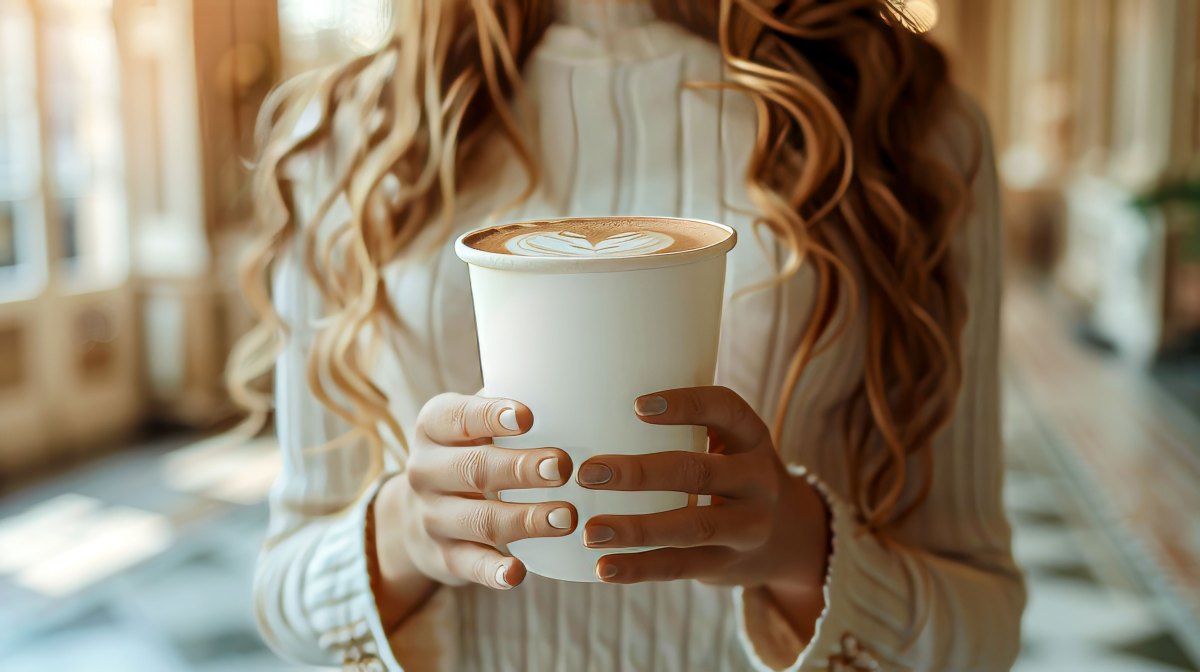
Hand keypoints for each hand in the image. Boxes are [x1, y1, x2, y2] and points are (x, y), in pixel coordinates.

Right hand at [374, 393, 575, 592]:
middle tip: (563, 467)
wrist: (420, 514)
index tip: (527, 416)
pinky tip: (518, 573)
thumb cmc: (470, 451)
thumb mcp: (474, 423)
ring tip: (567, 517)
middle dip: (521, 468)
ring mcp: (433, 516)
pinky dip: (494, 572)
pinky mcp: (445, 557)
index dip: (490, 416)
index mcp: (433, 426)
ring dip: (525, 519)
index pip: (458, 417)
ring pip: (480, 519)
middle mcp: (425, 470)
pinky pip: (470, 565)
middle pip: (475, 468)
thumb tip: (573, 388)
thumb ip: (506, 406)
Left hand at [577, 386, 828, 593]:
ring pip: (692, 527)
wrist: (787, 535)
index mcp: (751, 437)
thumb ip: (682, 428)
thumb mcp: (727, 443)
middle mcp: (758, 480)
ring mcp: (748, 527)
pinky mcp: (728, 564)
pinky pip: (682, 567)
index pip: (725, 409)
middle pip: (700, 472)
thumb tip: (594, 406)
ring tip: (591, 531)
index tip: (637, 406)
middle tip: (588, 473)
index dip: (685, 405)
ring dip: (636, 530)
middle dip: (640, 473)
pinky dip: (640, 569)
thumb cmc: (730, 472)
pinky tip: (605, 568)